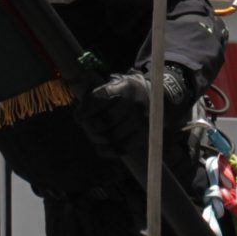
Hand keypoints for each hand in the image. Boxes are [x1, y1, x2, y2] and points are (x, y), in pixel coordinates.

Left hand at [79, 65, 194, 159]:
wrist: (157, 98)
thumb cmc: (126, 93)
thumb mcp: (116, 84)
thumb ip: (97, 94)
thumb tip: (79, 115)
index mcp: (125, 87)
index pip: (100, 98)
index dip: (85, 110)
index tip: (78, 116)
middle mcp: (135, 103)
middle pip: (105, 121)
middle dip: (89, 126)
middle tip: (85, 126)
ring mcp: (141, 121)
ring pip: (112, 137)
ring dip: (95, 139)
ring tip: (92, 135)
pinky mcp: (144, 135)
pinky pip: (122, 148)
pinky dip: (106, 151)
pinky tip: (99, 148)